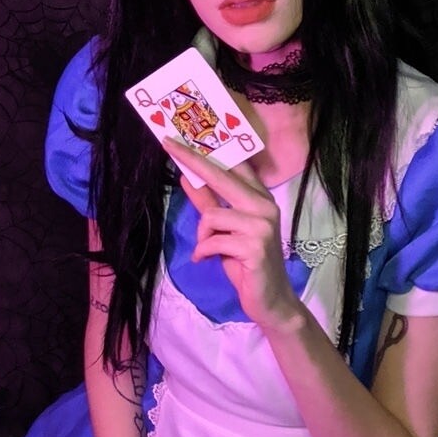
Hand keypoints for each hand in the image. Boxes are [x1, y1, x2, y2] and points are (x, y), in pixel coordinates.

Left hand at [163, 138, 301, 330]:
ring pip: (212, 215)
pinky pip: (213, 240)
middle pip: (222, 176)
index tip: (184, 138)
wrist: (269, 299)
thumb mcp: (223, 230)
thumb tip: (186, 177)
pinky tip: (206, 260)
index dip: (209, 151)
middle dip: (193, 160)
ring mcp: (262, 225)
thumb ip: (209, 203)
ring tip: (207, 250)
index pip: (234, 166)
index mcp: (260, 199)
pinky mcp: (254, 245)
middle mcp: (264, 206)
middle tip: (168, 144)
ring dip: (202, 236)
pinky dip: (203, 252)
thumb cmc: (246, 263)